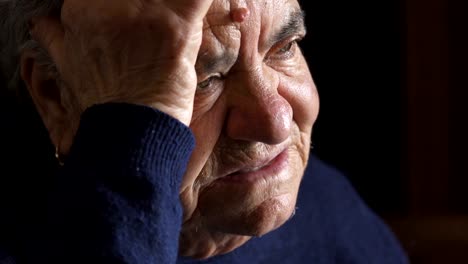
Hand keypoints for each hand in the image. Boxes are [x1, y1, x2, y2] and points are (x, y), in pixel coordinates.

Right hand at [31, 0, 213, 125]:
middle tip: (151, 15)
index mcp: (81, 9)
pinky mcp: (177, 27)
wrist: (130, 130)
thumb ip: (54, 36)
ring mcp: (146, 14)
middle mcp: (111, 4)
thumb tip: (40, 23)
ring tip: (173, 13)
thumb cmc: (102, 99)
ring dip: (173, 2)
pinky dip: (201, 0)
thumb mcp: (66, 64)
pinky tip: (197, 6)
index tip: (131, 6)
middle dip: (148, 1)